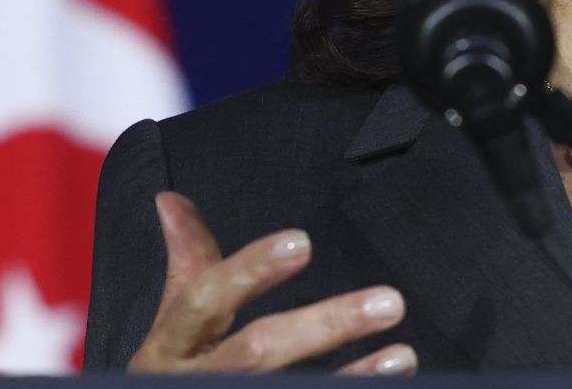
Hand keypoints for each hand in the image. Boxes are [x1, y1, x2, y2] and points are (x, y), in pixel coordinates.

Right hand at [128, 191, 415, 373]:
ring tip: (402, 356)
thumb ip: (189, 264)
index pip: (205, 298)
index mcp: (169, 346)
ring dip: (353, 375)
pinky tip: (390, 383)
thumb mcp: (175, 323)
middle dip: (326, 324)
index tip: (302, 242)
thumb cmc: (179, 370)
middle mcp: (194, 380)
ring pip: (289, 388)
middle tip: (390, 302)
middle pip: (257, 351)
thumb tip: (172, 201)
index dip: (250, 269)